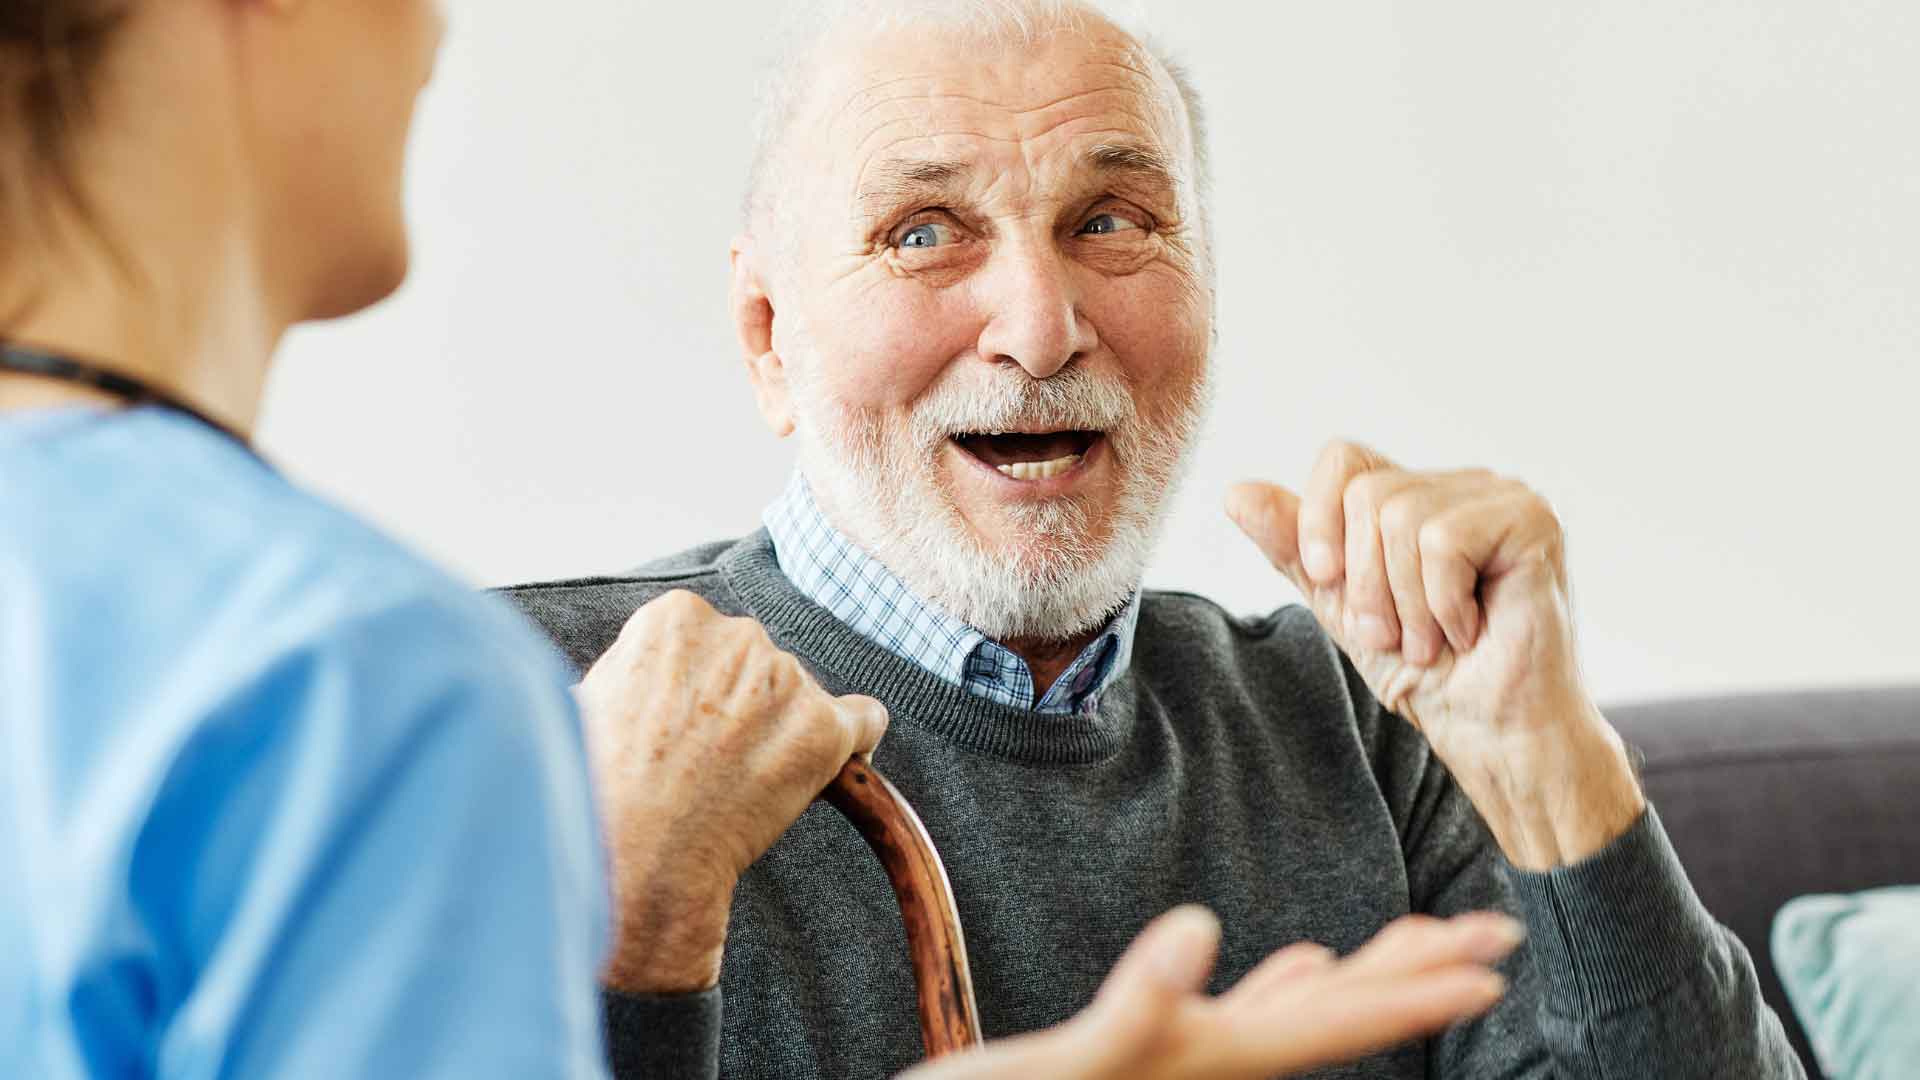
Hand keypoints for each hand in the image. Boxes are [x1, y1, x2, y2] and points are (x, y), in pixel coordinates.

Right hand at [575, 590, 888, 991]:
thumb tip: (646, 683)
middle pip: (757, 665)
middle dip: (741, 706)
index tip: (686, 728)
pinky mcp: (824, 729)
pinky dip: (856, 743)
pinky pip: (866, 720)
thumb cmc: (597, 792)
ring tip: (738, 789)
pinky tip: (830, 773)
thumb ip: (637, 673)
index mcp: (676, 618)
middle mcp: (739, 634)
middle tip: (710, 766)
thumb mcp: (589, 702)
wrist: (630, 857)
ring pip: (802, 696)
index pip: (709, 640)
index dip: (697, 689)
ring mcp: (787, 679)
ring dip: (783, 732)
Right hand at [902, 906, 1521, 1079]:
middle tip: (1495, 932)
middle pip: (1337, 1015)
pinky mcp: (1147, 1054)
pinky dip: (1277, 989)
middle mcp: (1211, 1066)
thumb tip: (1201, 928)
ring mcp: (1184, 1063)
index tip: (1493, 961)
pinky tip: (1288, 964)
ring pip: (1296, 1014)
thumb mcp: (1062, 1069)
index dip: (1415, 989)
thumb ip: (1133, 1008)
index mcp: (1208, 1062)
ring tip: (1420, 943)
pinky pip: (1236, 1018)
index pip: (1335, 1023)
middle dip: (1416, 970)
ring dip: (1361, 975)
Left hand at [1226, 441, 1642, 868]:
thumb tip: (1237, 492)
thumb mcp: (1339, 606)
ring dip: (1406, 603)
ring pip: (1402, 518)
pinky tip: (1472, 630)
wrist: (1489, 732)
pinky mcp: (1532, 520)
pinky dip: (1443, 604)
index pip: (1342, 459)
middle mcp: (1459, 484)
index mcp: (1413, 496)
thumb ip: (1293, 548)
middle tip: (1397, 635)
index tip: (1324, 581)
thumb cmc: (1425, 674)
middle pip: (1367, 495)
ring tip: (1434, 642)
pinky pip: (1444, 542)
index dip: (1319, 519)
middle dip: (1365, 583)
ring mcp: (1501, 496)